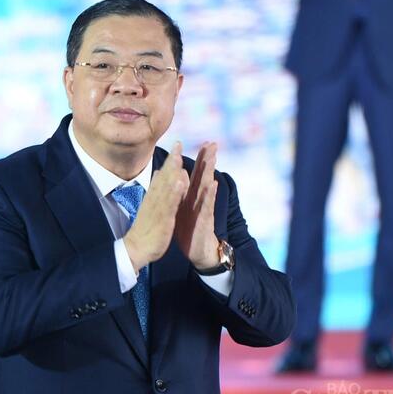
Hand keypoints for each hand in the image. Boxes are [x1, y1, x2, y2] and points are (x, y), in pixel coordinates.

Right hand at [123, 142, 188, 269]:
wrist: (136, 248)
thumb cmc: (145, 228)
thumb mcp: (150, 205)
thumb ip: (155, 188)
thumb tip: (157, 172)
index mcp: (154, 196)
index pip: (162, 174)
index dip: (171, 159)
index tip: (177, 143)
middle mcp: (155, 199)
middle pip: (164, 176)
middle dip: (172, 159)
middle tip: (179, 142)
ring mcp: (158, 209)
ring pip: (166, 188)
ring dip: (172, 172)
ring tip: (179, 157)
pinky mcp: (163, 219)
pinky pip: (169, 204)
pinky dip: (174, 193)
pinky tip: (179, 182)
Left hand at [175, 142, 219, 269]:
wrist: (198, 251)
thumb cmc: (189, 229)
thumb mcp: (183, 208)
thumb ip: (182, 191)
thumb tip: (179, 175)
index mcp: (192, 196)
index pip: (197, 173)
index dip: (201, 158)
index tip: (205, 142)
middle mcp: (199, 200)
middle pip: (204, 176)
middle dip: (208, 159)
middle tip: (213, 143)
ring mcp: (202, 209)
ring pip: (206, 188)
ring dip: (209, 172)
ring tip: (212, 158)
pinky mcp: (204, 220)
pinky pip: (207, 206)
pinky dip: (210, 195)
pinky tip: (214, 184)